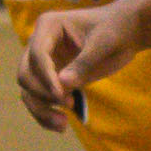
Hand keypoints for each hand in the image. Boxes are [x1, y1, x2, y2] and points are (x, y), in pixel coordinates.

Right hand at [17, 2, 135, 129]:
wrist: (125, 32)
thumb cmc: (117, 30)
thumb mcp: (105, 43)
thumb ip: (85, 63)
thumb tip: (63, 84)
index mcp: (48, 25)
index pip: (37, 54)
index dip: (46, 77)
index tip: (62, 97)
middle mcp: (39, 42)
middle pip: (26, 73)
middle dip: (42, 93)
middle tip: (70, 105)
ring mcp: (43, 61)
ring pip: (27, 89)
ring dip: (40, 108)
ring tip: (62, 125)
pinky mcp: (50, 77)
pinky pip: (38, 98)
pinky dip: (44, 113)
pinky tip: (61, 124)